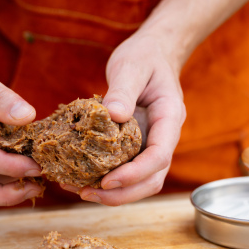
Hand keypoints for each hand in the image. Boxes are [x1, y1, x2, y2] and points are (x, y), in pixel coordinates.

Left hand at [61, 32, 185, 204]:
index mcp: (169, 119)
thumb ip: (123, 89)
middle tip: (87, 193)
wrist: (153, 54)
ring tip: (79, 190)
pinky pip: (126, 170)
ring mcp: (152, 144)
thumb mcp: (132, 66)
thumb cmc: (144, 58)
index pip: (159, 156)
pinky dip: (106, 180)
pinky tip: (79, 177)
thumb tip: (113, 115)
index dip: (135, 173)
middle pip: (152, 179)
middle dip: (123, 193)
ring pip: (141, 182)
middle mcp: (164, 138)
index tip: (107, 181)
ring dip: (114, 193)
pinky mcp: (136, 146)